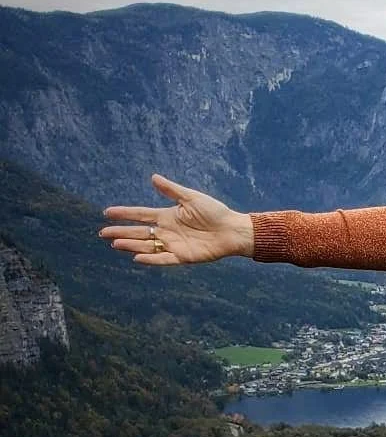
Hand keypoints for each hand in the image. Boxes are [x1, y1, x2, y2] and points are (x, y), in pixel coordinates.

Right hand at [100, 174, 254, 264]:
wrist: (232, 230)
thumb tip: (153, 177)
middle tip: (103, 233)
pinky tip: (137, 257)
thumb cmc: (214, 212)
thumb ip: (171, 190)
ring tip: (115, 244)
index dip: (124, 214)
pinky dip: (151, 259)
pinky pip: (163, 258)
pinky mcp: (182, 257)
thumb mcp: (191, 198)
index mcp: (167, 216)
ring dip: (131, 245)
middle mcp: (167, 231)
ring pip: (147, 246)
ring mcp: (173, 245)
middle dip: (120, 232)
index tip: (106, 213)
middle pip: (139, 232)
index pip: (140, 214)